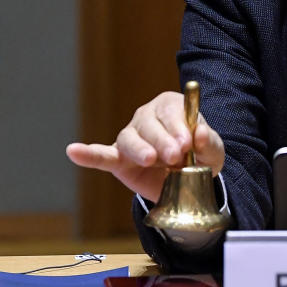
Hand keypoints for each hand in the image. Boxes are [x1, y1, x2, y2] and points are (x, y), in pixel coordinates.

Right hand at [66, 91, 225, 201]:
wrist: (190, 179)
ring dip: (140, 149)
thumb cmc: (200, 155)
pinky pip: (102, 156)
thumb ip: (208, 141)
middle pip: (150, 125)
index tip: (188, 142)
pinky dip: (88, 154)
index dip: (178, 125)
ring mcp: (131, 137)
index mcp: (170, 107)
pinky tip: (73, 151)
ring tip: (151, 159)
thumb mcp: (213, 149)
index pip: (171, 110)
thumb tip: (199, 134)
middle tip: (176, 155)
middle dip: (164, 140)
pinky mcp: (119, 159)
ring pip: (130, 139)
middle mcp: (146, 117)